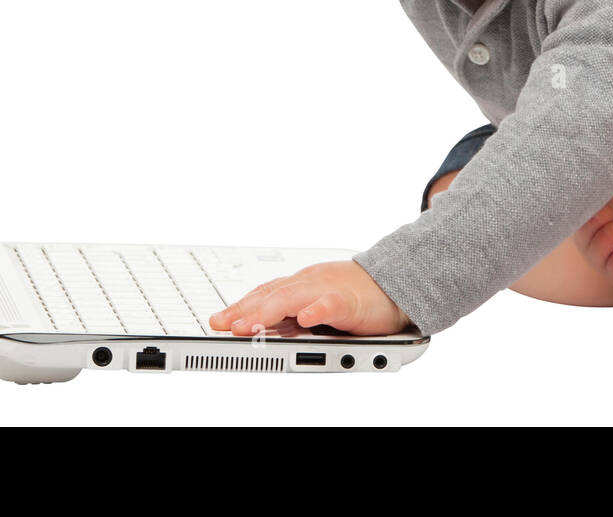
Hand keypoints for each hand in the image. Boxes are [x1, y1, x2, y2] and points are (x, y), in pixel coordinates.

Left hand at [209, 260, 411, 336]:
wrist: (395, 284)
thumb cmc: (357, 296)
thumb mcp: (318, 305)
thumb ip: (293, 316)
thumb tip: (263, 330)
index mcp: (301, 284)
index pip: (264, 293)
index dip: (240, 306)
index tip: (217, 320)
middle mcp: (310, 283)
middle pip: (271, 294)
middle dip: (245, 310)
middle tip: (222, 324)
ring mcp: (329, 290)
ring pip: (294, 298)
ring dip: (268, 311)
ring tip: (248, 326)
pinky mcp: (350, 301)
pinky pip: (331, 304)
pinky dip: (316, 310)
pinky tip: (305, 318)